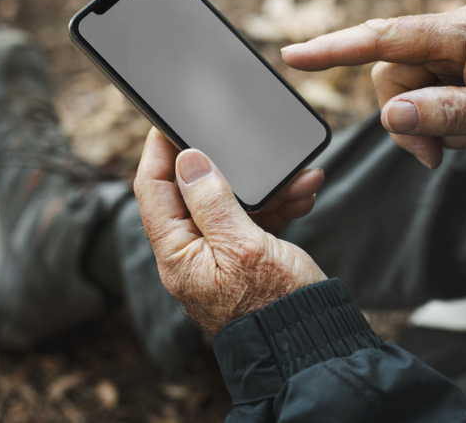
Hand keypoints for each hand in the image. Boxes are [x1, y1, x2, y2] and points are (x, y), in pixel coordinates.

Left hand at [133, 128, 327, 334]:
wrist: (311, 346)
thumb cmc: (275, 305)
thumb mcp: (244, 245)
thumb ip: (212, 200)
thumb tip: (186, 158)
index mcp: (177, 255)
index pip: (153, 190)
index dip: (159, 151)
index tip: (169, 120)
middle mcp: (192, 255)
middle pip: (196, 192)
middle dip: (230, 164)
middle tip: (249, 140)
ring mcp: (220, 258)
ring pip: (234, 203)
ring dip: (268, 186)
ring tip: (302, 176)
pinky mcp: (248, 261)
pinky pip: (256, 221)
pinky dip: (279, 206)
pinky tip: (304, 193)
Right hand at [282, 5, 465, 167]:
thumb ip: (445, 114)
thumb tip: (390, 113)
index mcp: (463, 35)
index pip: (385, 39)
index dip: (335, 49)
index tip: (294, 57)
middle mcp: (457, 34)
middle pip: (394, 75)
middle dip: (408, 120)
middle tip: (441, 156)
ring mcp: (464, 49)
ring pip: (414, 89)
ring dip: (434, 124)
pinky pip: (437, 92)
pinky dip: (448, 120)